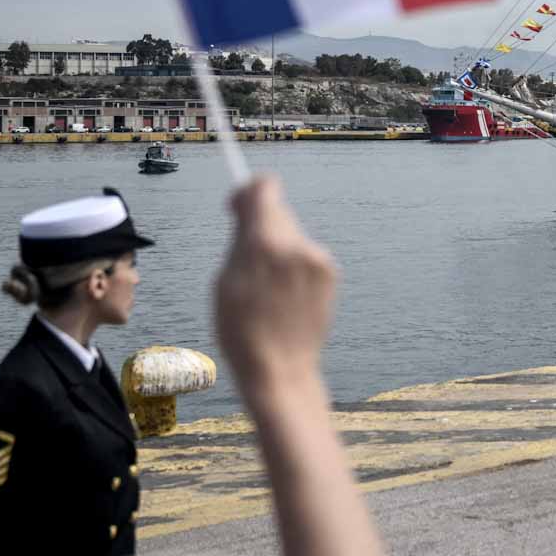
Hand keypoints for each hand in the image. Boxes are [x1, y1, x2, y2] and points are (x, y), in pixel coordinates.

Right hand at [216, 174, 338, 400]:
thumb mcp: (225, 279)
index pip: (265, 187)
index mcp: (264, 243)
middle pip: (278, 212)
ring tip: (265, 286)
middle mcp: (296, 244)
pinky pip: (306, 256)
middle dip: (261, 225)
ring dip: (278, 248)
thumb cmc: (241, 328)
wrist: (279, 368)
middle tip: (247, 257)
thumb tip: (246, 205)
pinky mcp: (330, 273)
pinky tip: (284, 295)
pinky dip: (294, 266)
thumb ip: (239, 237)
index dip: (248, 191)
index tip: (237, 207)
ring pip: (292, 236)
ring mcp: (317, 259)